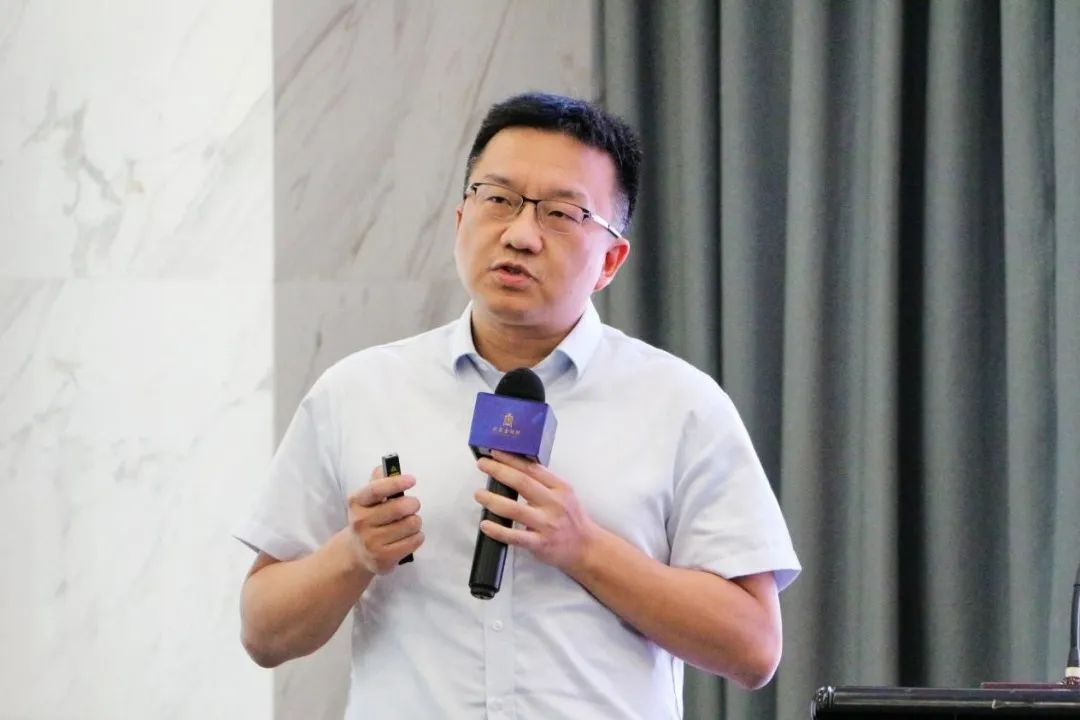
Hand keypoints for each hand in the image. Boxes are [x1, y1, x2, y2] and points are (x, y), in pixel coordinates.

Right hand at [344, 466, 423, 574]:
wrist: (357, 552)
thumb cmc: (369, 518)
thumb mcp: (368, 499)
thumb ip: (378, 481)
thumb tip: (386, 467)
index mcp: (356, 502)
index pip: (376, 489)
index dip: (396, 483)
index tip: (412, 480)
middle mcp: (360, 522)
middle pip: (399, 508)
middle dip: (413, 504)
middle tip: (413, 505)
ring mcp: (370, 542)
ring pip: (410, 525)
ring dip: (416, 521)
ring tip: (410, 523)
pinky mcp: (382, 558)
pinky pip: (413, 541)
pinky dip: (418, 536)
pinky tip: (410, 536)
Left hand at [473, 450, 598, 572]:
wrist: (586, 547)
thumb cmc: (571, 518)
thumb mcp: (565, 494)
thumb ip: (545, 482)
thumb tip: (515, 467)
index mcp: (560, 487)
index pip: (533, 468)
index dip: (512, 459)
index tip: (495, 452)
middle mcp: (554, 503)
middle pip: (522, 483)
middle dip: (499, 471)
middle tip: (482, 464)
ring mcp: (546, 524)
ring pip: (515, 509)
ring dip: (493, 500)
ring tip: (479, 494)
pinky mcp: (540, 543)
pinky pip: (515, 536)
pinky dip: (498, 530)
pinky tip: (485, 524)